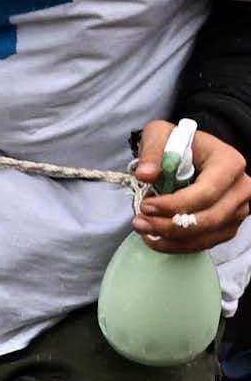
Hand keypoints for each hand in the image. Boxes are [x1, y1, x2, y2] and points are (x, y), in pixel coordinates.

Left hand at [134, 119, 250, 253]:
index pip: (206, 193)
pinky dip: (178, 245)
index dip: (175, 205)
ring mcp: (239, 210)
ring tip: (143, 230)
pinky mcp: (228, 225)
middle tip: (140, 223)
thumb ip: (152, 151)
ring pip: (208, 235)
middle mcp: (241, 188)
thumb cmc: (178, 143)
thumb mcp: (161, 135)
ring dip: (172, 239)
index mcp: (229, 163)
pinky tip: (155, 239)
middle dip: (170, 226)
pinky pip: (206, 242)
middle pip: (209, 218)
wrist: (193, 153)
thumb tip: (145, 174)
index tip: (145, 206)